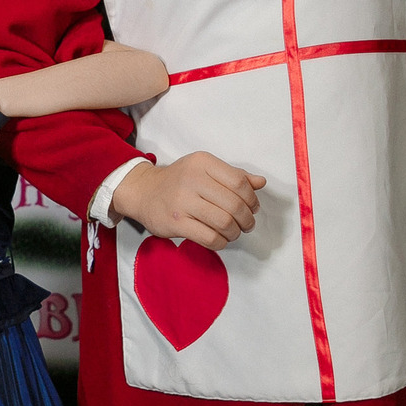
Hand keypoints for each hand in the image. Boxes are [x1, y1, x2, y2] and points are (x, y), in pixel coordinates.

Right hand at [111, 153, 265, 250]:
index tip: (252, 208)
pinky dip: (221, 242)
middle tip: (246, 224)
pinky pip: (210, 238)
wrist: (143, 192)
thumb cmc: (179, 181)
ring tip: (234, 232)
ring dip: (235, 232)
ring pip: (224, 223)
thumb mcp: (204, 170)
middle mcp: (192, 179)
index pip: (239, 182)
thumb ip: (233, 176)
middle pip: (234, 205)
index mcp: (202, 163)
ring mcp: (182, 202)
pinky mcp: (176, 223)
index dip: (252, 199)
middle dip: (246, 219)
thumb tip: (261, 182)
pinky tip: (220, 238)